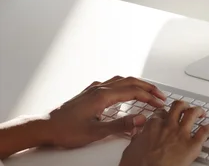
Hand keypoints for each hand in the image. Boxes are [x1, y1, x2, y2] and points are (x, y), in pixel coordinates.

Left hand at [46, 76, 165, 148]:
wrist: (44, 126)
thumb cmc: (65, 130)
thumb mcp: (96, 132)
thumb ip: (120, 125)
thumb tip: (140, 119)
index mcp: (103, 96)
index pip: (133, 92)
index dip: (149, 97)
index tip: (159, 102)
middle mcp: (99, 89)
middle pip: (130, 82)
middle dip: (147, 88)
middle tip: (159, 94)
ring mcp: (93, 89)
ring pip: (121, 80)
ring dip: (136, 84)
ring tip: (146, 90)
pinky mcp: (88, 93)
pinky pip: (111, 82)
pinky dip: (124, 84)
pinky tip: (122, 90)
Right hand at [119, 101, 208, 165]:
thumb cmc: (138, 165)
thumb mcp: (131, 150)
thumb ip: (137, 139)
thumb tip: (137, 137)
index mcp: (152, 126)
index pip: (160, 113)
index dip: (164, 114)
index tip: (165, 115)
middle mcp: (168, 126)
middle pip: (178, 107)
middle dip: (183, 106)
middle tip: (186, 109)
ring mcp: (181, 134)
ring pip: (193, 113)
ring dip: (198, 111)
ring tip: (201, 113)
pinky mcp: (192, 145)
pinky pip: (204, 132)